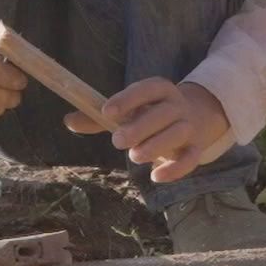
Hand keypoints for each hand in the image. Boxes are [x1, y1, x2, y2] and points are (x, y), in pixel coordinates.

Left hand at [93, 77, 234, 183]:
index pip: (147, 89)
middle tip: (117, 141)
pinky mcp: (196, 148)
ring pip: (178, 133)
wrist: (195, 118)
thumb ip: (99, 118)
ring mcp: (189, 127)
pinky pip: (191, 159)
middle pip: (163, 113)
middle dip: (140, 127)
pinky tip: (155, 176)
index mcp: (160, 89)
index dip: (128, 99)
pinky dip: (175, 169)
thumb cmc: (150, 114)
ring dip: (155, 146)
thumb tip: (68, 121)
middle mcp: (177, 106)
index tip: (107, 112)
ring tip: (134, 156)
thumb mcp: (128, 111)